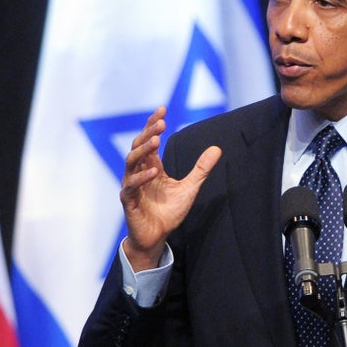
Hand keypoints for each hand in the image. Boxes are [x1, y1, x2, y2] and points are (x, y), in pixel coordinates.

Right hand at [120, 106, 221, 271]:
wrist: (156, 237)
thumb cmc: (169, 212)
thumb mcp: (190, 187)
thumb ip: (201, 169)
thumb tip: (217, 148)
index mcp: (152, 166)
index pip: (149, 140)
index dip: (153, 124)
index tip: (162, 109)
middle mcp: (139, 172)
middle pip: (139, 146)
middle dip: (148, 133)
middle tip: (160, 122)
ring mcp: (132, 185)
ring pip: (131, 162)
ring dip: (143, 150)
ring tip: (156, 141)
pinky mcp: (129, 200)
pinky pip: (131, 185)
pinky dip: (142, 177)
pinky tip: (153, 171)